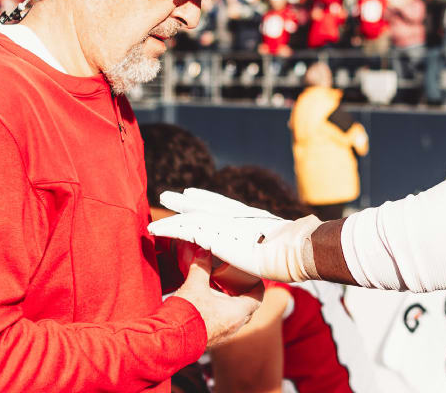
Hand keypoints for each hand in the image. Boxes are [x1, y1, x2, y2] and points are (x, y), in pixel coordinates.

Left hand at [149, 189, 321, 281]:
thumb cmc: (290, 251)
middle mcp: (233, 216)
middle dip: (186, 201)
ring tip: (157, 211)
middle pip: (203, 204)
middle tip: (169, 196)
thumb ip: (268, 245)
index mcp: (248, 217)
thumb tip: (274, 252)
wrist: (289, 249)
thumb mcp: (275, 245)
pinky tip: (156, 230)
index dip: (206, 198)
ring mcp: (222, 223)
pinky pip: (184, 230)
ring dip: (172, 215)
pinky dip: (168, 229)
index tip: (192, 193)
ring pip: (190, 216)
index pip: (223, 203)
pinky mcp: (212, 234)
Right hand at [171, 249, 262, 346]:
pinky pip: (223, 325)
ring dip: (231, 306)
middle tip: (237, 283)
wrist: (171, 340)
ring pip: (235, 318)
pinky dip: (220, 315)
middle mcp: (234, 326)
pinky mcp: (212, 339)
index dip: (257, 286)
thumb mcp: (194, 285)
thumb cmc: (187, 315)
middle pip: (248, 309)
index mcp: (237, 312)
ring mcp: (224, 335)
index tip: (254, 278)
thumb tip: (203, 253)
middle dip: (244, 295)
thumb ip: (201, 267)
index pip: (258, 299)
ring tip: (220, 293)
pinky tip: (207, 307)